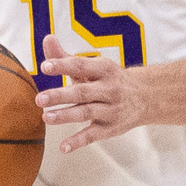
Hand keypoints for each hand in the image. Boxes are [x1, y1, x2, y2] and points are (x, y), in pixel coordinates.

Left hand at [40, 38, 153, 153]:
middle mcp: (109, 89)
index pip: (81, 66)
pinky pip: (93, 135)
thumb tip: (47, 38)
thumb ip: (66, 57)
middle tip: (39, 99)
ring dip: (65, 116)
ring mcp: (111, 109)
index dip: (63, 65)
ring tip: (46, 118)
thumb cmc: (109, 80)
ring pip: (86, 113)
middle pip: (82, 92)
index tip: (45, 66)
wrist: (146, 97)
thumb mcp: (93, 67)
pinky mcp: (111, 128)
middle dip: (60, 95)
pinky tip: (63, 147)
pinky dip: (78, 141)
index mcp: (103, 69)